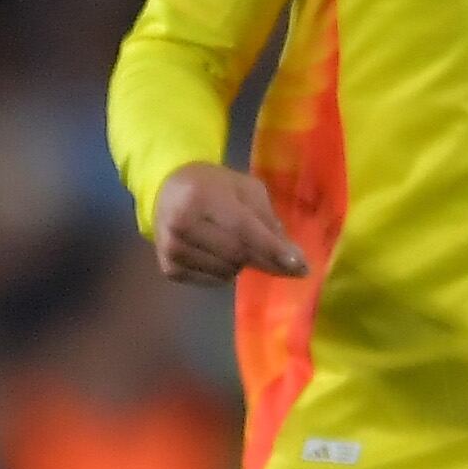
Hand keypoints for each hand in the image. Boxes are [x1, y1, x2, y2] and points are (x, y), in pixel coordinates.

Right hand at [148, 161, 306, 284]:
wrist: (167, 191)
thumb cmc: (213, 186)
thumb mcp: (244, 189)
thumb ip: (267, 219)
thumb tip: (291, 256)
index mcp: (201, 196)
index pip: (243, 228)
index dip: (272, 249)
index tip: (300, 266)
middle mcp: (181, 223)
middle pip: (236, 254)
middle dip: (266, 261)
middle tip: (287, 264)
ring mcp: (172, 248)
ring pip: (226, 271)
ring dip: (242, 264)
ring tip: (237, 245)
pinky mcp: (168, 268)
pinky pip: (211, 281)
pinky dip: (225, 273)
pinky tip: (220, 255)